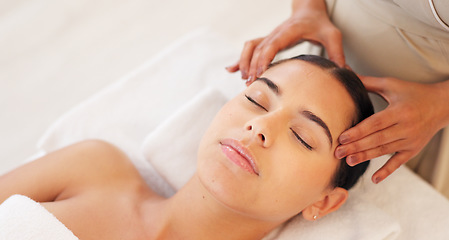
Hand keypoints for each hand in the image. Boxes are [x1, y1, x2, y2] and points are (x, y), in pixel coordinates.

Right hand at [226, 0, 344, 82]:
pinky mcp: (267, 40)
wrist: (309, 10)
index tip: (260, 73)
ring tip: (243, 79)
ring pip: (250, 47)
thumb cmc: (320, 24)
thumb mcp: (332, 35)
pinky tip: (230, 70)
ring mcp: (269, 36)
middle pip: (258, 48)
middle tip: (250, 84)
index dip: (264, 58)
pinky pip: (249, 48)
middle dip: (252, 66)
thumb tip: (343, 72)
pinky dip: (239, 59)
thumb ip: (337, 53)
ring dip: (244, 62)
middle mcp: (275, 33)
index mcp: (288, 31)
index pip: (272, 44)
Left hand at [335, 76, 448, 182]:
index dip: (358, 132)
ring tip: (348, 161)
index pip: (375, 124)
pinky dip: (387, 171)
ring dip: (366, 157)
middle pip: (377, 140)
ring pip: (385, 151)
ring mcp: (410, 141)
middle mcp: (406, 127)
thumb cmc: (413, 92)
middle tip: (337, 153)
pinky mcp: (413, 149)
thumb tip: (346, 73)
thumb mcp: (392, 84)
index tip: (342, 138)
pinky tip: (374, 179)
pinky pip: (399, 163)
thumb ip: (368, 82)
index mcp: (399, 111)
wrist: (443, 105)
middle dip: (356, 147)